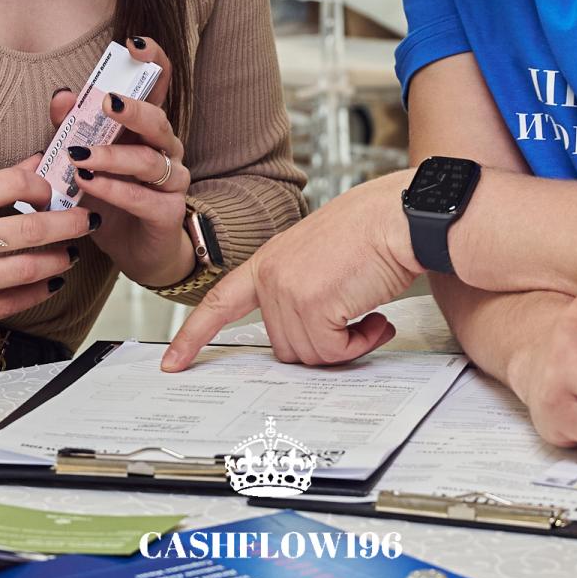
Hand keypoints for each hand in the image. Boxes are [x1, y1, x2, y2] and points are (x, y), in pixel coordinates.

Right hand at [0, 156, 91, 339]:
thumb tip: (35, 163)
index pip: (9, 183)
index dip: (44, 185)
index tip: (56, 190)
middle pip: (27, 229)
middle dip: (67, 224)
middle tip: (88, 220)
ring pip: (25, 268)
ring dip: (58, 259)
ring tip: (70, 252)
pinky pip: (9, 303)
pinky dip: (38, 292)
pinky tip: (50, 282)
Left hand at [52, 37, 193, 287]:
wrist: (136, 250)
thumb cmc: (112, 196)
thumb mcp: (85, 158)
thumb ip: (73, 128)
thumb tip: (62, 95)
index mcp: (147, 129)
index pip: (161, 86)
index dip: (154, 61)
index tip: (134, 43)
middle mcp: (166, 150)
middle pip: (159, 122)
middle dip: (135, 110)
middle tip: (108, 103)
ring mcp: (171, 182)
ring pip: (149, 161)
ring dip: (113, 157)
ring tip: (79, 157)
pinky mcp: (168, 213)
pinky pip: (143, 198)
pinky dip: (114, 189)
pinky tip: (88, 185)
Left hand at [162, 171, 416, 369]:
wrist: (402, 215)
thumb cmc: (376, 229)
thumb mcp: (322, 256)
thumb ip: (300, 288)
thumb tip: (308, 332)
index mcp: (270, 260)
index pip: (220, 302)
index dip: (194, 336)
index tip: (174, 361)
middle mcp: (272, 274)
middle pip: (283, 346)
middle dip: (323, 343)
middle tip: (354, 321)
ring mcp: (288, 288)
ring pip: (309, 354)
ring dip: (346, 344)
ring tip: (368, 311)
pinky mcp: (312, 303)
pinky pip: (332, 352)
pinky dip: (359, 344)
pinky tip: (375, 317)